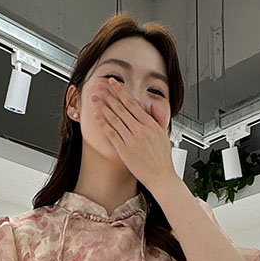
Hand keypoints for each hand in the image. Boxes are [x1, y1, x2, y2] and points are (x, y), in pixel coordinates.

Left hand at [93, 79, 177, 193]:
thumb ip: (158, 118)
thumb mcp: (164, 134)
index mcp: (150, 124)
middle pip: (121, 108)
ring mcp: (132, 140)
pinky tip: (97, 117)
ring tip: (95, 98)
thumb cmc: (162, 159)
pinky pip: (112, 134)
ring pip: (115, 119)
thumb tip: (153, 105)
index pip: (132, 103)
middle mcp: (141, 130)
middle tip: (99, 86)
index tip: (113, 83)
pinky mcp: (125, 151)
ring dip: (103, 107)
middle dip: (108, 95)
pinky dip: (104, 124)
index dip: (120, 92)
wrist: (161, 177)